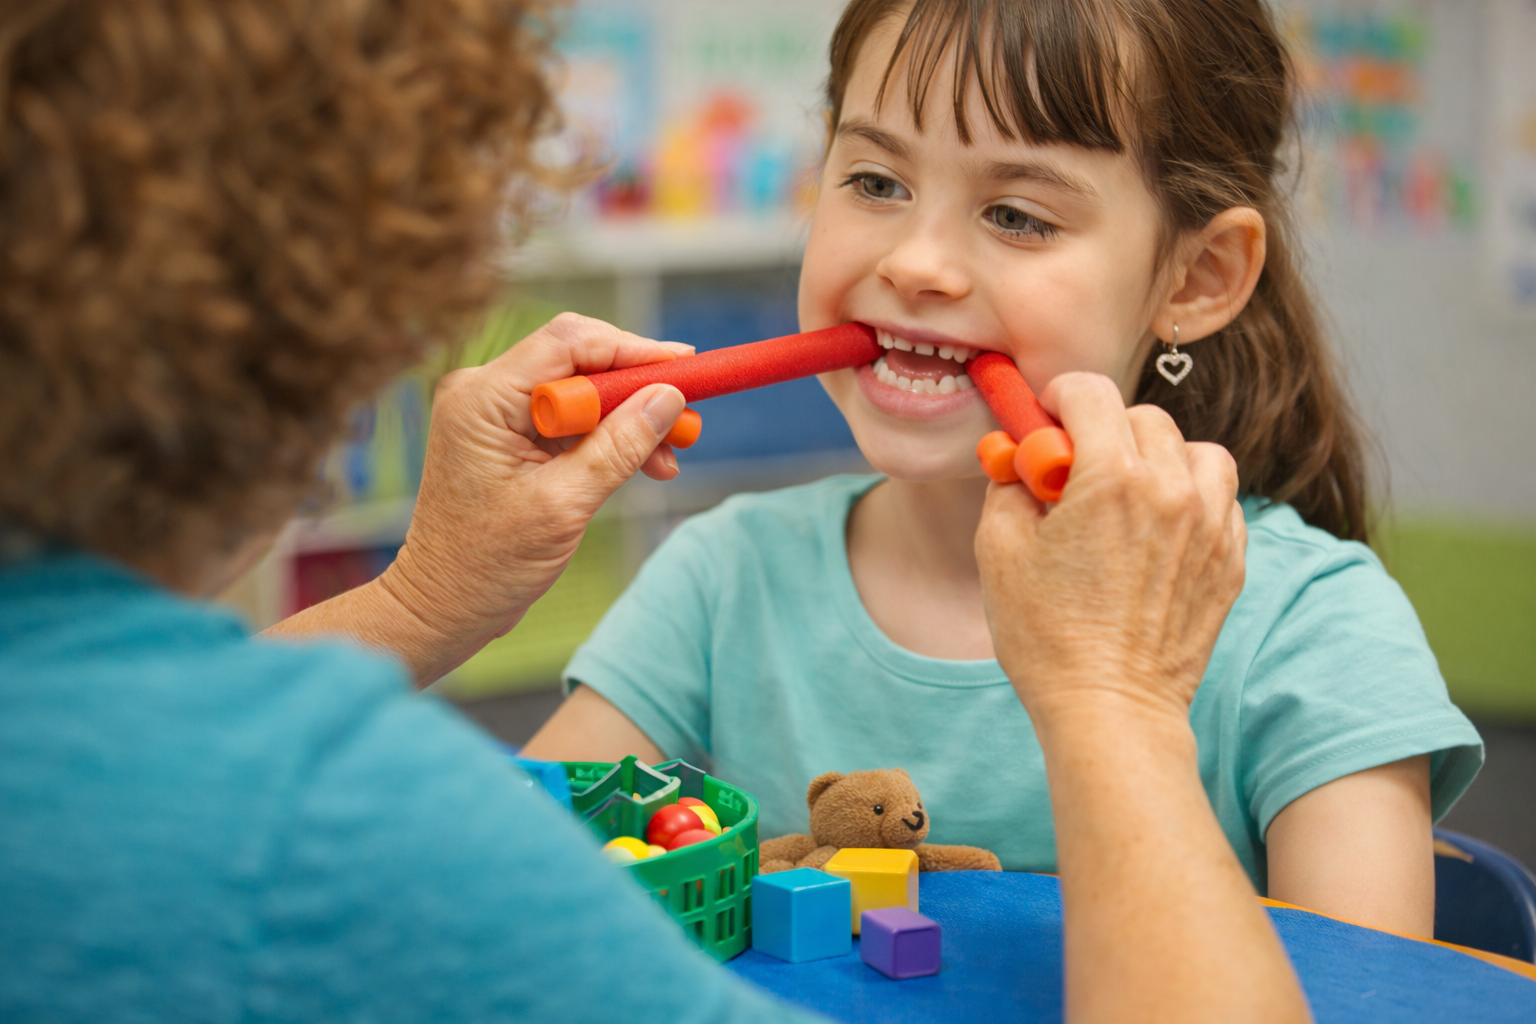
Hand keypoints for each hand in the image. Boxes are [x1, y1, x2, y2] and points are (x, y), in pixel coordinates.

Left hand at [372, 312, 688, 679]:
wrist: (443, 606)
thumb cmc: (487, 565)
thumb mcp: (565, 505)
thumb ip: (619, 446)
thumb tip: (671, 397)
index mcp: (482, 399)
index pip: (569, 343)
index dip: (633, 350)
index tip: (686, 367)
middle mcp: (483, 391)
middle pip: (578, 359)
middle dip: (637, 387)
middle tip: (687, 416)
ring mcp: (494, 412)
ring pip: (582, 389)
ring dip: (629, 417)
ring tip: (671, 455)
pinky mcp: (508, 434)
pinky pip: (571, 418)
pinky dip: (609, 436)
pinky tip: (645, 463)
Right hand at [974, 372, 1245, 725]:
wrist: (1111, 709)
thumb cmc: (1046, 636)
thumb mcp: (999, 550)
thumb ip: (1009, 484)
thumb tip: (1022, 457)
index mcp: (1113, 479)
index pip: (1092, 393)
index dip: (1059, 399)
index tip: (1046, 422)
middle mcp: (1173, 490)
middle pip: (1145, 418)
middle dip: (1105, 431)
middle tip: (1075, 472)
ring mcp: (1212, 525)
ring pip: (1197, 451)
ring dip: (1161, 458)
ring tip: (1130, 495)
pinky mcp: (1230, 560)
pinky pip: (1220, 499)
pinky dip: (1190, 499)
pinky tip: (1156, 532)